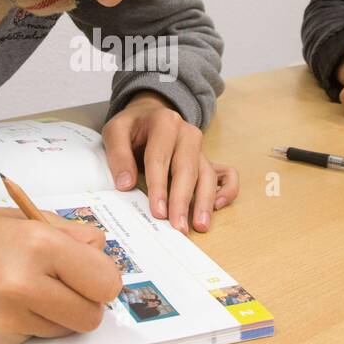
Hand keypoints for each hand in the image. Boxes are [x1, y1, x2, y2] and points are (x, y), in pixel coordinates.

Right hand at [0, 205, 120, 343]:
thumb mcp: (23, 217)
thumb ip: (70, 234)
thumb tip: (102, 251)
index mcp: (38, 246)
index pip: (105, 281)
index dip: (103, 276)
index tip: (90, 268)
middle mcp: (25, 287)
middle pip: (91, 315)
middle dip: (86, 300)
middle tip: (66, 281)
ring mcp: (10, 319)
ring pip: (67, 330)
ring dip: (61, 312)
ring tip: (31, 286)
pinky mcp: (0, 341)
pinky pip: (39, 336)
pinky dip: (34, 321)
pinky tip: (8, 300)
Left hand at [101, 90, 238, 234]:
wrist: (148, 116)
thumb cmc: (132, 127)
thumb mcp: (115, 132)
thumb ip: (118, 155)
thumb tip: (125, 184)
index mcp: (164, 122)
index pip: (160, 158)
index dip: (158, 187)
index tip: (158, 212)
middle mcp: (187, 134)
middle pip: (187, 169)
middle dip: (183, 200)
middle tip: (178, 227)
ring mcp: (200, 148)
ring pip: (207, 175)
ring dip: (204, 201)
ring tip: (199, 225)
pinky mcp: (207, 159)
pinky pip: (227, 174)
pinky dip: (227, 189)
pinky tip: (218, 206)